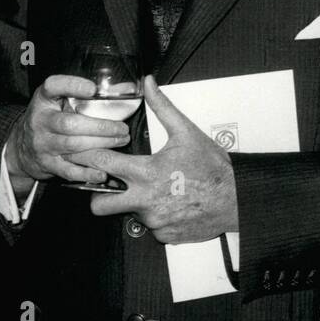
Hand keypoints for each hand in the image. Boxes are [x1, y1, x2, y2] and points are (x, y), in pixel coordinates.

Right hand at [4, 74, 131, 195]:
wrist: (23, 145)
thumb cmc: (49, 117)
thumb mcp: (59, 99)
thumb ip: (86, 94)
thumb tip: (128, 89)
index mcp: (44, 99)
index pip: (52, 86)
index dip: (72, 86)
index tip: (93, 89)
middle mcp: (40, 120)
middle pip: (70, 124)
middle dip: (100, 127)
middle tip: (122, 128)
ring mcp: (43, 144)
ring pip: (72, 146)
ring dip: (100, 145)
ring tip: (120, 141)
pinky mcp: (47, 164)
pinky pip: (68, 170)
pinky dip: (87, 172)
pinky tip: (103, 172)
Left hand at [76, 76, 237, 243]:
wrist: (238, 198)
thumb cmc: (213, 167)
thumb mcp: (187, 132)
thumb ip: (162, 107)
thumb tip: (149, 84)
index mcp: (146, 173)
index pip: (102, 165)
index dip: (86, 158)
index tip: (81, 155)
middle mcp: (145, 200)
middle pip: (100, 206)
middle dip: (98, 196)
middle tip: (108, 186)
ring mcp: (155, 221)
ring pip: (130, 215)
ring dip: (138, 204)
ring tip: (159, 191)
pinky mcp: (166, 236)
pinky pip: (152, 228)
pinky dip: (158, 218)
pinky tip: (172, 204)